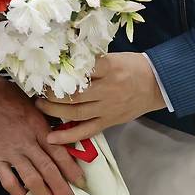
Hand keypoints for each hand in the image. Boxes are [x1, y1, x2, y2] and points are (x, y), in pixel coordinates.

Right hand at [0, 66, 85, 194]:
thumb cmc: (1, 92)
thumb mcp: (29, 101)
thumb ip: (43, 118)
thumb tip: (58, 131)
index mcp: (37, 125)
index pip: (60, 152)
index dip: (72, 170)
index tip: (81, 182)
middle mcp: (26, 140)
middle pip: (48, 170)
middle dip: (61, 189)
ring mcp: (9, 151)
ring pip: (31, 178)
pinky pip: (7, 180)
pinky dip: (16, 191)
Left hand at [36, 52, 165, 144]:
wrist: (156, 84)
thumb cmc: (133, 66)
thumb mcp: (114, 56)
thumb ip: (93, 61)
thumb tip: (66, 61)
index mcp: (109, 68)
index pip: (80, 69)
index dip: (60, 70)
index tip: (46, 69)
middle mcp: (107, 89)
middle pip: (74, 93)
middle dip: (52, 92)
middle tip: (38, 89)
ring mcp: (107, 108)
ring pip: (76, 112)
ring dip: (54, 110)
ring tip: (39, 105)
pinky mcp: (108, 121)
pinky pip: (86, 131)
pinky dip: (68, 137)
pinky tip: (52, 138)